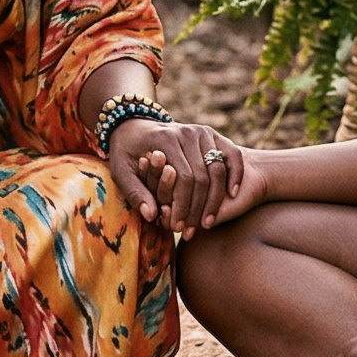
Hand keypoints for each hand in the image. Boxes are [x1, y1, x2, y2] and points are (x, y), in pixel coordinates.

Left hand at [106, 118, 246, 237]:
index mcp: (165, 139)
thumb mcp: (120, 170)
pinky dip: (236, 173)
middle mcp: (187, 132)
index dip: (183, 206)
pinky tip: (233, 194)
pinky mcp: (213, 134)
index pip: (183, 178)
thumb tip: (151, 215)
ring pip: (218, 169)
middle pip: (202, 177)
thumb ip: (134, 191)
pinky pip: (232, 155)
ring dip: (216, 199)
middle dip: (199, 208)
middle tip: (194, 230)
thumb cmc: (126, 152)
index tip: (178, 228)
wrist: (135, 126)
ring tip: (209, 222)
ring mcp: (202, 131)